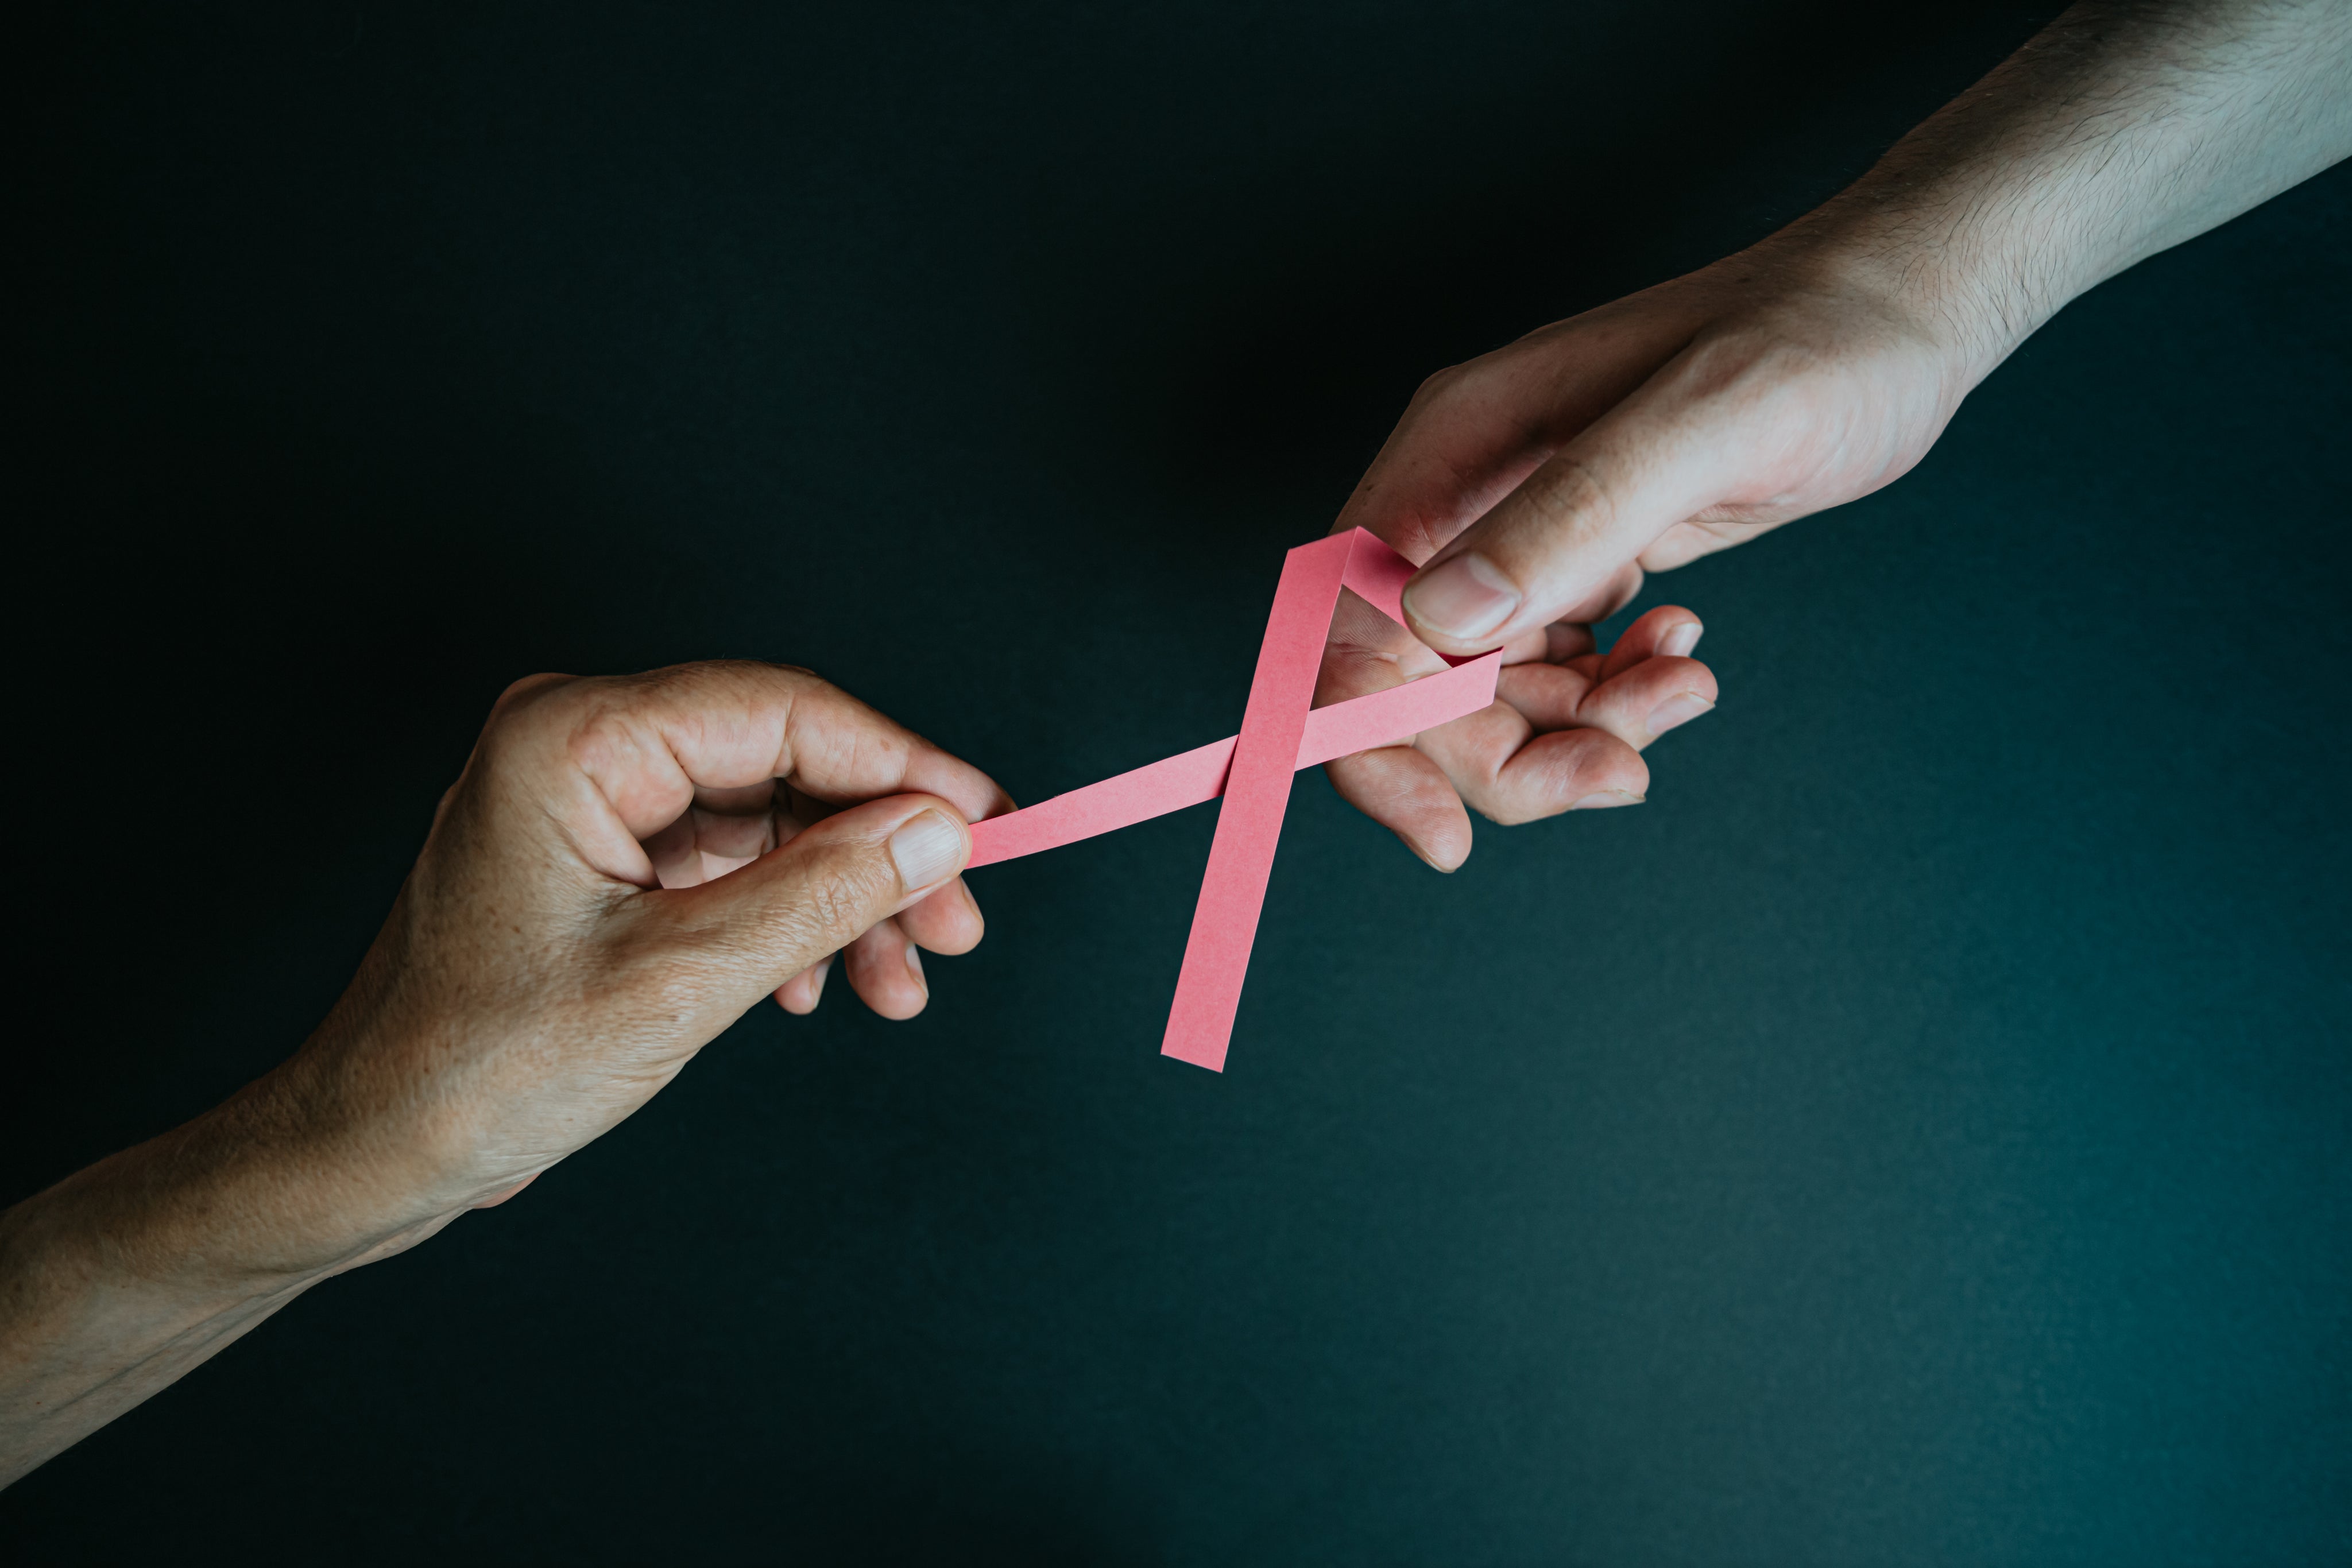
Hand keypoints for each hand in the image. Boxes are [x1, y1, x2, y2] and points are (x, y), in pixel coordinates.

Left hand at [3, 660, 1008, 1480]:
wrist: (371, 1150)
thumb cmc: (485, 1068)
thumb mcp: (683, 982)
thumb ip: (823, 893)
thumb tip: (941, 832)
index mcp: (573, 736)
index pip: (783, 710)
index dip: (902, 766)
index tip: (992, 822)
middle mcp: (577, 739)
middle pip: (781, 760)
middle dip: (878, 846)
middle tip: (956, 925)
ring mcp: (585, 795)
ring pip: (765, 817)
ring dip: (841, 896)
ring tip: (897, 982)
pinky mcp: (596, 852)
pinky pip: (724, 860)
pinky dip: (785, 917)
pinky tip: (817, 986)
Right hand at [1316, 244, 1939, 865]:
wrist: (1903, 312)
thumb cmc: (1822, 339)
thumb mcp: (1710, 420)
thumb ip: (1574, 512)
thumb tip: (1447, 618)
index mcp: (1459, 450)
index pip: (1348, 623)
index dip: (1367, 743)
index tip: (1443, 835)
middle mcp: (1467, 497)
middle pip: (1415, 686)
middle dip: (1507, 755)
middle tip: (1622, 772)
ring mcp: (1518, 532)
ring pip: (1487, 694)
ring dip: (1577, 729)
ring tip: (1681, 689)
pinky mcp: (1579, 557)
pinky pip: (1552, 671)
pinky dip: (1610, 696)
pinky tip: (1679, 654)